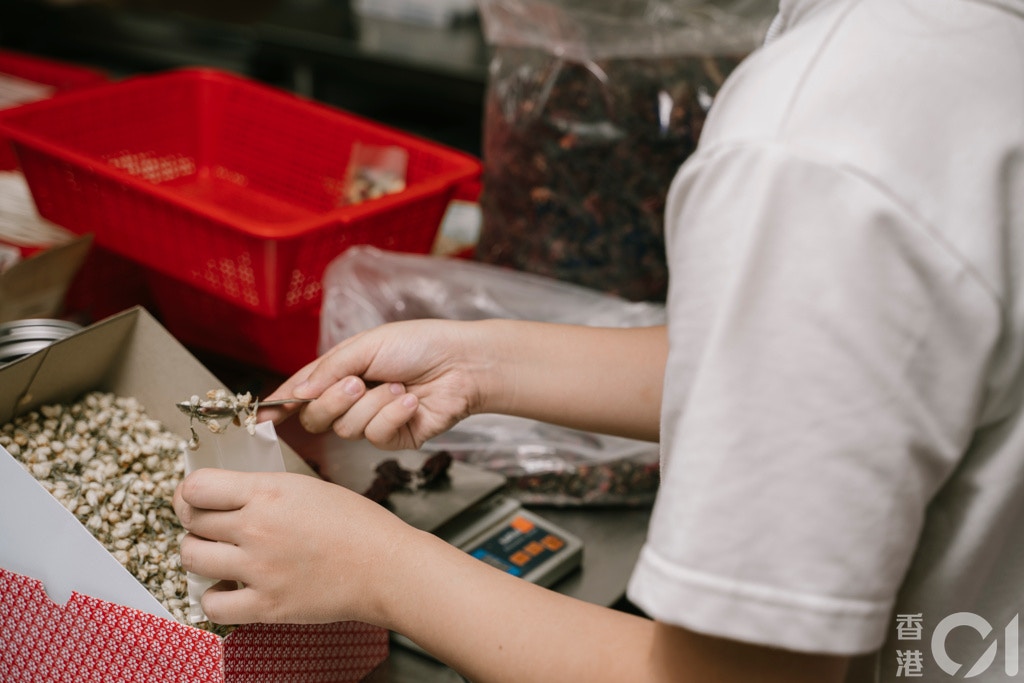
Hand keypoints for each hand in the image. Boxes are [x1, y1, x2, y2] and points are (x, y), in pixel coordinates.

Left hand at [173, 468, 416, 625]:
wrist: (385, 566)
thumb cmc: (356, 523)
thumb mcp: (306, 486)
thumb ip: (262, 490)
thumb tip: (223, 496)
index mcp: (269, 491)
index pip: (196, 487)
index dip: (190, 492)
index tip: (196, 498)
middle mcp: (257, 528)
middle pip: (191, 520)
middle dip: (196, 521)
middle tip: (211, 526)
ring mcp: (258, 569)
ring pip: (191, 557)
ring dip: (199, 554)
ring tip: (218, 554)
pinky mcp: (265, 605)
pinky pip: (211, 604)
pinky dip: (213, 596)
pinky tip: (229, 588)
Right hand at [260, 319, 495, 449]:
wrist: (462, 363)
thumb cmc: (418, 344)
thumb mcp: (366, 346)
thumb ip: (328, 370)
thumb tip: (296, 393)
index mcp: (340, 372)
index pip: (300, 391)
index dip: (279, 405)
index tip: (258, 418)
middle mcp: (351, 399)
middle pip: (315, 418)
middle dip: (333, 401)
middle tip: (357, 383)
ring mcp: (372, 421)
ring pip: (345, 429)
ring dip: (373, 404)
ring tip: (399, 385)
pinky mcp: (394, 438)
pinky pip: (375, 436)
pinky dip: (393, 415)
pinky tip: (411, 400)